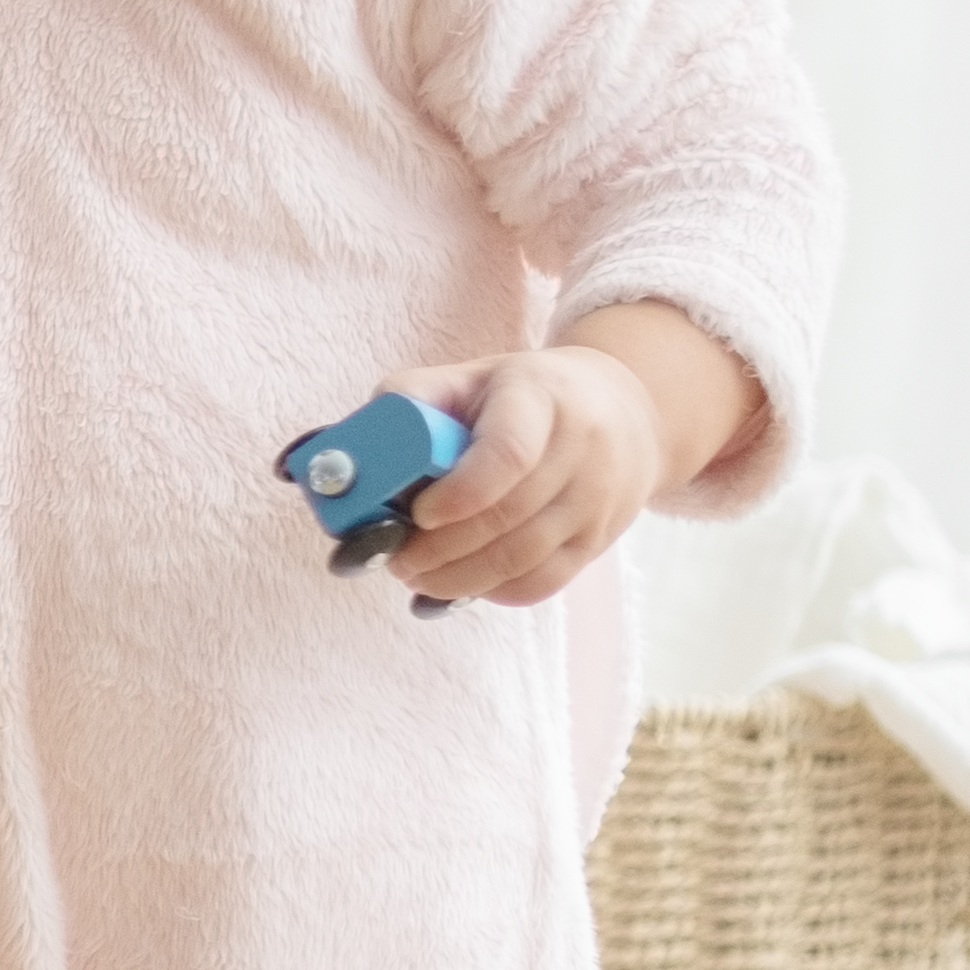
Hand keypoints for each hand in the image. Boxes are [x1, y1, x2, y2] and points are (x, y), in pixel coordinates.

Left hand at [382, 303, 743, 607]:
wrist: (623, 408)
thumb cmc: (521, 394)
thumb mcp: (468, 377)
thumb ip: (408, 402)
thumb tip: (346, 454)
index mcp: (541, 396)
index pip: (508, 453)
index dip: (460, 494)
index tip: (419, 514)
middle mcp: (581, 446)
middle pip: (508, 516)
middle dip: (440, 549)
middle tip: (396, 559)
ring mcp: (597, 496)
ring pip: (525, 557)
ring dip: (458, 578)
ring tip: (416, 576)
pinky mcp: (600, 536)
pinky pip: (545, 581)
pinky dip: (495, 591)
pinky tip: (461, 584)